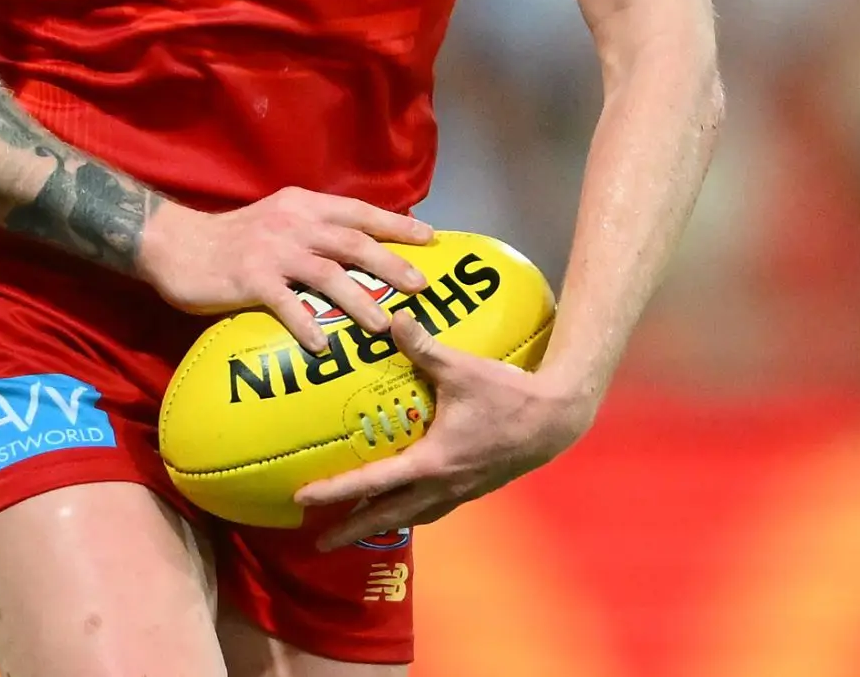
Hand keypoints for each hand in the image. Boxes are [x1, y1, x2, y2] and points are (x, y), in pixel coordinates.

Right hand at [135, 187, 436, 353]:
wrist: (177, 244)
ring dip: (360, 300)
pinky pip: (286, 305)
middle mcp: (294, 223)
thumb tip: (358, 251)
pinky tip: (322, 346)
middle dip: (391, 264)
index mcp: (304, 206)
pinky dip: (306, 324)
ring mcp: (273, 250)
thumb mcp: (278, 220)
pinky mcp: (250, 278)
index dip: (396, 224)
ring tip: (385, 324)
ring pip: (328, 274)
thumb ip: (313, 230)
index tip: (429, 239)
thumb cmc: (232, 238)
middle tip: (421, 286)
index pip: (359, 212)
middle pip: (354, 242)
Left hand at [295, 314, 592, 549]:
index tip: (304, 499)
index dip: (336, 491)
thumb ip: (423, 346)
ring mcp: (460, 491)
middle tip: (319, 541)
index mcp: (432, 462)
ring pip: (412, 517)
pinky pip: (432, 508)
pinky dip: (411, 511)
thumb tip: (390, 318)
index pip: (373, 482)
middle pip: (388, 516)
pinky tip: (405, 502)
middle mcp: (442, 485)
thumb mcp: (462, 368)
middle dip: (352, 530)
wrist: (555, 420)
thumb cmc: (508, 395)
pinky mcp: (474, 487)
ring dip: (383, 523)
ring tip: (357, 527)